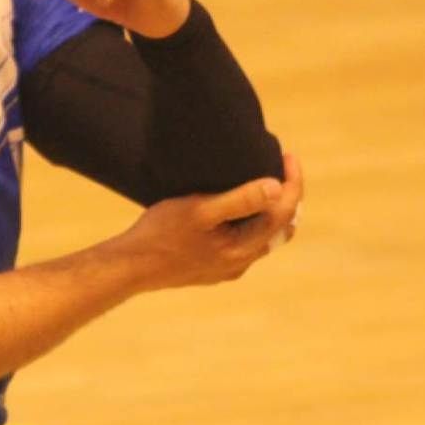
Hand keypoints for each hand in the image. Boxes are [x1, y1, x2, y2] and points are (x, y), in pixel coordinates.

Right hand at [118, 152, 304, 290]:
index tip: (289, 155)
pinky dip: (255, 223)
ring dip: (273, 211)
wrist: (131, 266)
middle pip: (282, 227)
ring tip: (268, 182)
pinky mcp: (216, 268)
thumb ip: (240, 200)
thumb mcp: (199, 209)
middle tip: (283, 166)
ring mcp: (229, 268)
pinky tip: (242, 211)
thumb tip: (277, 188)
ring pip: (266, 238)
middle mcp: (241, 262)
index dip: (293, 182)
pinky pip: (248, 244)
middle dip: (289, 196)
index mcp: (243, 247)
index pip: (285, 212)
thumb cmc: (161, 234)